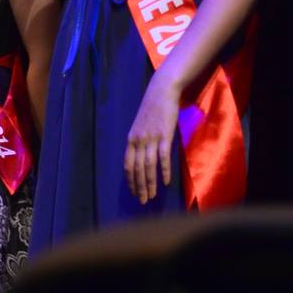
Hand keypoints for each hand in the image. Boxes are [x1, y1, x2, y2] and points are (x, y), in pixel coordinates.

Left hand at [124, 72, 180, 204]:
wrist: (161, 91)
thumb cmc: (152, 109)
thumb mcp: (140, 126)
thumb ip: (139, 141)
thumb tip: (140, 156)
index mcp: (131, 139)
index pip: (128, 165)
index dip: (130, 180)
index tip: (134, 192)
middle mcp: (138, 140)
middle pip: (137, 169)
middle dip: (139, 187)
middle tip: (142, 201)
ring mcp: (151, 138)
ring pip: (148, 166)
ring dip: (149, 183)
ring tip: (151, 196)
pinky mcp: (164, 135)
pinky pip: (162, 157)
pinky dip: (163, 171)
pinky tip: (165, 182)